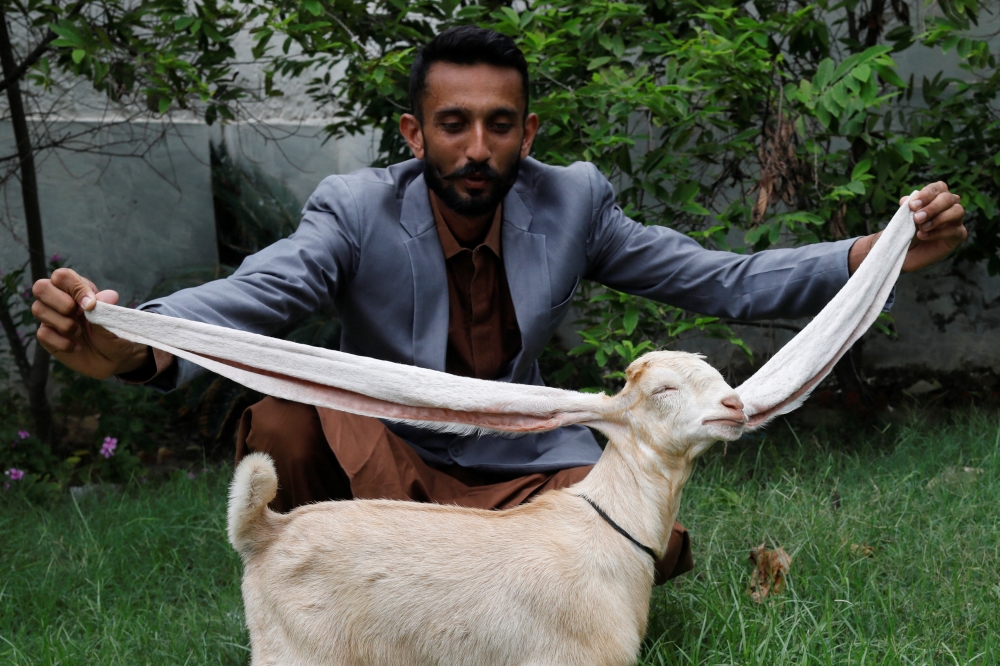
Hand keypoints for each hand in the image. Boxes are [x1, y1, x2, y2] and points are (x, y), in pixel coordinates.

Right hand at [31, 268, 148, 378]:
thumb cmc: (114, 334)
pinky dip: (62, 342)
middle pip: (41, 287)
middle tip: (79, 315)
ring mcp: (52, 318)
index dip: (74, 288)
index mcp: (78, 289)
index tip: (91, 305)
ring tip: (79, 332)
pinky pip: (42, 333)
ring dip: (63, 323)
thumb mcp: (117, 322)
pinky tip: (76, 346)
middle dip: (61, 303)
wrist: (114, 360)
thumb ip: (109, 309)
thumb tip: (108, 296)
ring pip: (38, 309)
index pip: (63, 276)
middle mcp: (61, 300)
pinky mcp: (48, 336)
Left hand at [899, 181, 966, 271]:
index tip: (912, 205)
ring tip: (921, 227)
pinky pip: (955, 230)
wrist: (903, 252)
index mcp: (936, 196)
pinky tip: (923, 236)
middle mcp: (949, 205)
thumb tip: (906, 199)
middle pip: (948, 198)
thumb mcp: (903, 219)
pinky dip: (938, 233)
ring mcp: (955, 220)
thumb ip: (906, 208)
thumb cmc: (905, 232)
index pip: (937, 188)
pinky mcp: (958, 235)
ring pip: (957, 211)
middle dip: (932, 207)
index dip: (926, 195)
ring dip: (938, 218)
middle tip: (916, 218)